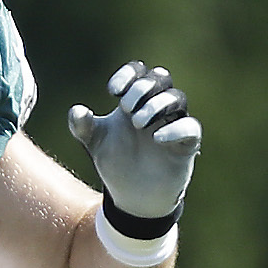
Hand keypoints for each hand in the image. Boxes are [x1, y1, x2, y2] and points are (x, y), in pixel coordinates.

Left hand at [67, 61, 201, 217]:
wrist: (132, 195)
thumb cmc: (116, 160)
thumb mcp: (94, 142)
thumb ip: (82, 125)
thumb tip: (77, 110)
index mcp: (135, 101)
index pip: (139, 72)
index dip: (129, 74)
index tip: (113, 91)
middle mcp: (156, 108)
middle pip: (161, 78)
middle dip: (142, 88)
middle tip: (125, 108)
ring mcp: (173, 124)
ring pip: (178, 97)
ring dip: (157, 104)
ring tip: (137, 122)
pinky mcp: (186, 144)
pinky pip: (190, 127)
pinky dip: (175, 128)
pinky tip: (155, 138)